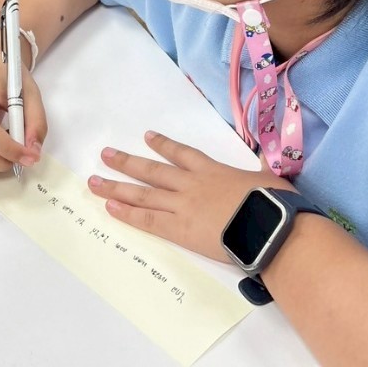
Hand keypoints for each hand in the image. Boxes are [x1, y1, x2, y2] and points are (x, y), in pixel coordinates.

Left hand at [87, 131, 290, 262]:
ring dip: (116, 186)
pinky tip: (110, 207)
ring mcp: (183, 205)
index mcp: (213, 170)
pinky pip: (148, 220)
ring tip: (94, 181)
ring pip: (143, 193)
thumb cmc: (273, 203)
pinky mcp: (180, 229)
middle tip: (105, 155)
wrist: (270, 228)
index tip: (147, 137)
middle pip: (152, 171)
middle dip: (127, 162)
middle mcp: (192, 184)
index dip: (163, 145)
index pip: (182, 153)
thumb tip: (266, 164)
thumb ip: (259, 171)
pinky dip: (128, 213)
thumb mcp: (268, 179)